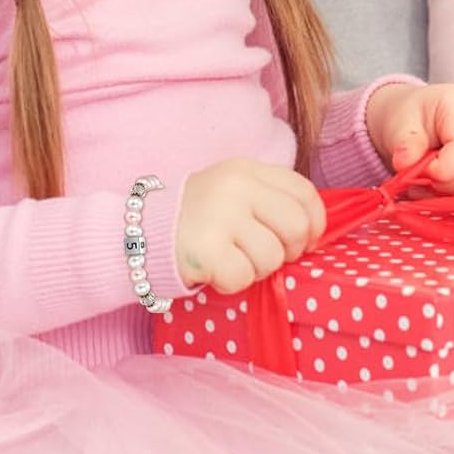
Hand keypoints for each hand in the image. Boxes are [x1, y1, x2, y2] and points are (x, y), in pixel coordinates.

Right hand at [174, 158, 325, 293]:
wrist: (139, 232)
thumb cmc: (197, 218)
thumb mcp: (234, 192)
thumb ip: (270, 201)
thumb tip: (313, 233)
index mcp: (248, 170)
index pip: (304, 192)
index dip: (314, 223)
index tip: (306, 241)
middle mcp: (237, 187)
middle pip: (297, 226)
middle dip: (291, 251)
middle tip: (267, 257)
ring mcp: (221, 216)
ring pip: (272, 258)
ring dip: (257, 270)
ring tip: (234, 261)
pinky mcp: (206, 248)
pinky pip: (243, 278)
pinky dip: (233, 284)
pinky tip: (216, 272)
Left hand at [365, 82, 453, 198]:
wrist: (421, 117)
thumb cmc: (411, 118)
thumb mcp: (398, 125)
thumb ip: (404, 145)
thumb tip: (405, 164)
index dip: (440, 171)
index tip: (419, 170)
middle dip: (446, 187)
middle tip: (423, 180)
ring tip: (435, 183)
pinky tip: (450, 186)